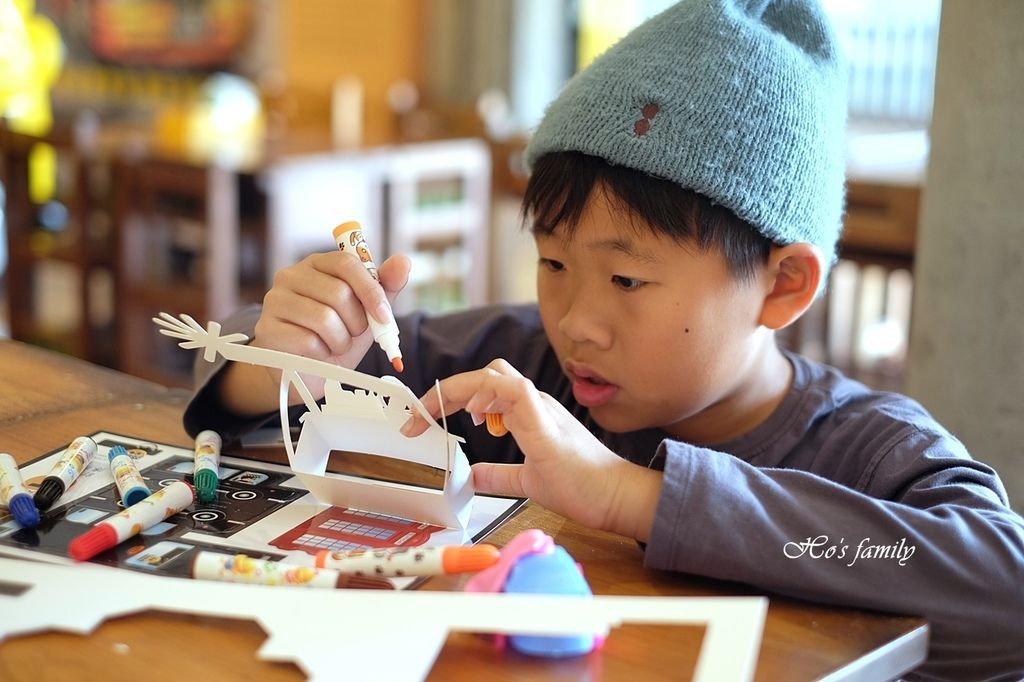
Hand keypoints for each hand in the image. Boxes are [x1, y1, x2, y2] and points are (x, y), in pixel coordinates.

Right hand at [217, 250, 409, 415]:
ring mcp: (274, 301)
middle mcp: (290, 276)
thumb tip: (403, 262)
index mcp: (317, 264)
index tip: (384, 316)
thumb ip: (385, 287)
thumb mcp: (366, 311)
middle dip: (357, 322)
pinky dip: (322, 354)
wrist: (308, 371)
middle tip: (353, 334)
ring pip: (324, 318)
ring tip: (336, 345)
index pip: (347, 263)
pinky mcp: (266, 330)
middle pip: (338, 293)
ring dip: (341, 340)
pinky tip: (318, 354)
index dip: (370, 291)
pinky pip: (307, 341)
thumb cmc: (337, 335)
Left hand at [402, 359, 661, 539]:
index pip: (484, 389)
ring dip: (460, 390)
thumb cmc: (581, 486)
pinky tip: (476, 416)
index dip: (450, 399)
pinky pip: (514, 390)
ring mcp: (541, 408)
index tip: (423, 422)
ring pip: (495, 375)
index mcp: (528, 413)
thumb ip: (500, 474)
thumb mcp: (526, 481)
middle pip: (485, 375)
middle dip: (446, 390)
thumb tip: (473, 475)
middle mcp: (533, 403)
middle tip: (418, 417)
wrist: (616, 497)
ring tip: (436, 414)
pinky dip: (489, 394)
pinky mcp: (546, 420)